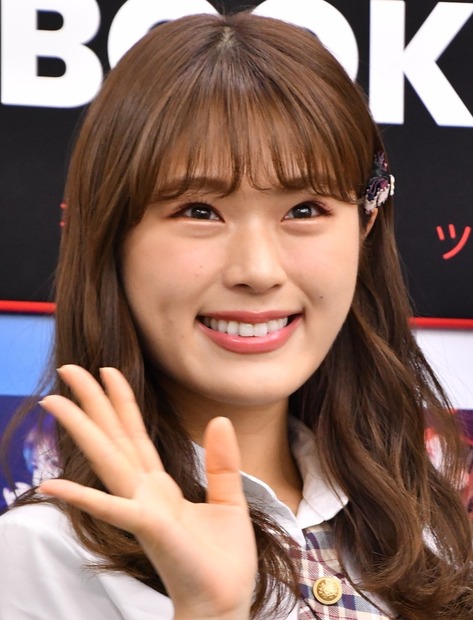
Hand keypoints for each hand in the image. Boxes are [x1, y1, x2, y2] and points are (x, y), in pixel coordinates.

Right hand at [39, 365, 256, 619]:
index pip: (135, 435)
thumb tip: (220, 419)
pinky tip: (51, 486)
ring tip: (53, 401)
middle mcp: (144, 492)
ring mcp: (141, 509)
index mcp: (160, 485)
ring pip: (107, 460)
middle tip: (68, 368)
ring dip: (81, 430)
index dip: (122, 402)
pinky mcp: (148, 528)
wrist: (224, 602)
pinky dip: (82, 497)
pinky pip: (112, 509)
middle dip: (91, 402)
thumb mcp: (229, 500)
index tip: (108, 371)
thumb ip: (222, 462)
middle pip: (113, 438)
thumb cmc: (222, 559)